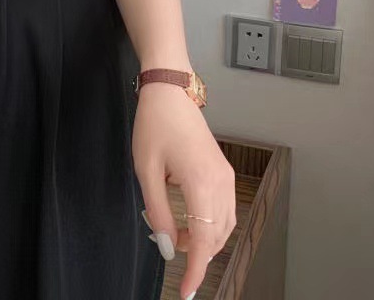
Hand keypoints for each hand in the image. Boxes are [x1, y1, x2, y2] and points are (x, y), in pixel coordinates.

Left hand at [132, 81, 236, 299]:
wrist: (170, 92)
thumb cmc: (155, 124)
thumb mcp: (146, 169)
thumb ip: (158, 211)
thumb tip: (166, 245)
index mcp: (201, 183)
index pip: (203, 241)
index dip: (195, 270)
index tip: (186, 291)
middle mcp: (221, 183)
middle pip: (217, 237)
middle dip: (196, 254)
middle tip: (169, 254)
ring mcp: (227, 177)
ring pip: (224, 226)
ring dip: (203, 240)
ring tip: (174, 237)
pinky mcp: (224, 172)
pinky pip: (224, 210)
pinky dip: (210, 225)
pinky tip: (188, 223)